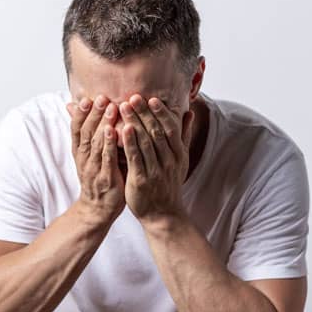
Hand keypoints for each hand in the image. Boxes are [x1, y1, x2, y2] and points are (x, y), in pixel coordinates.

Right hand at [66, 94, 125, 225]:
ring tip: (110, 107)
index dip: (81, 113)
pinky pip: (106, 158)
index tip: (87, 97)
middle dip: (93, 113)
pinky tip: (114, 132)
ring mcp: (94, 168)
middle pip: (86, 132)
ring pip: (95, 143)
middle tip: (101, 96)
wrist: (98, 210)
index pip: (76, 129)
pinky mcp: (106, 178)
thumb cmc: (99, 178)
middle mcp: (84, 158)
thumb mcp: (91, 156)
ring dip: (102, 124)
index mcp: (80, 152)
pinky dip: (109, 144)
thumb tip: (85, 116)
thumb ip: (90, 135)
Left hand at [119, 94, 193, 224]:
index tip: (151, 98)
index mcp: (178, 154)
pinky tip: (122, 130)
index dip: (161, 113)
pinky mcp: (141, 180)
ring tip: (124, 106)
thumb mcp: (181, 160)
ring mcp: (156, 171)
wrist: (163, 215)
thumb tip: (189, 112)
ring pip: (145, 142)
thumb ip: (183, 135)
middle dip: (145, 113)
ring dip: (135, 122)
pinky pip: (135, 158)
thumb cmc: (168, 184)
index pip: (170, 128)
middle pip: (157, 132)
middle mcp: (169, 160)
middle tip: (133, 96)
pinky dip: (129, 143)